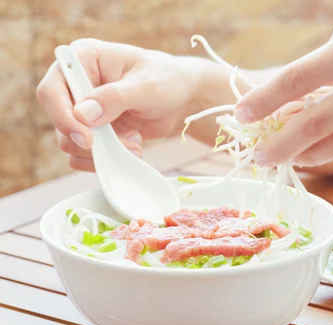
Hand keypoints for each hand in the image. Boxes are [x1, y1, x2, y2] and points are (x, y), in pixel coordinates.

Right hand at [36, 39, 211, 171]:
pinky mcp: (93, 130)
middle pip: (58, 120)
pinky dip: (105, 159)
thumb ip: (116, 98)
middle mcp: (76, 84)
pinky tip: (132, 149)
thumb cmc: (167, 80)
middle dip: (89, 140)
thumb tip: (83, 114)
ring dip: (102, 151)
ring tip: (135, 143)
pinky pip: (83, 155)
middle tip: (123, 144)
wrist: (182, 98)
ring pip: (70, 142)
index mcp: (84, 59)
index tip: (88, 138)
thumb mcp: (147, 86)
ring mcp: (83, 109)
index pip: (52, 90)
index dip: (64, 117)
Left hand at [234, 0, 332, 167]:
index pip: (297, 79)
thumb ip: (327, 65)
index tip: (242, 115)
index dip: (265, 101)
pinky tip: (323, 151)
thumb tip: (288, 102)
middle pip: (316, 123)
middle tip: (261, 157)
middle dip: (282, 145)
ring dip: (308, 156)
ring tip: (288, 158)